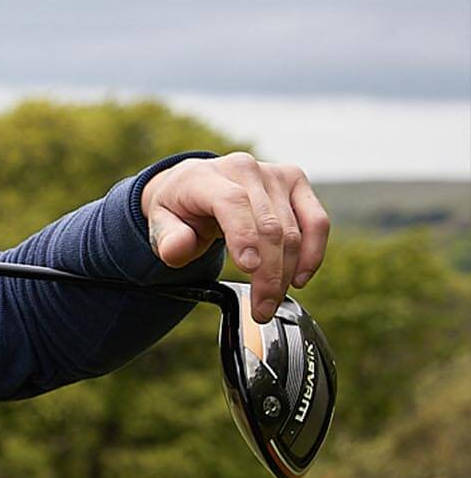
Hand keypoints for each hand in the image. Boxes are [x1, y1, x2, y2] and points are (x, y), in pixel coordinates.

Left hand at [142, 153, 329, 320]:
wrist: (195, 184)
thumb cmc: (180, 207)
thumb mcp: (161, 223)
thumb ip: (167, 239)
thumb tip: (177, 249)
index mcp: (204, 176)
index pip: (231, 202)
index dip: (244, 236)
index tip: (248, 269)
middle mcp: (243, 169)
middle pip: (268, 225)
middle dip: (268, 273)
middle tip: (261, 308)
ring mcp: (273, 173)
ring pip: (293, 229)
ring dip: (287, 272)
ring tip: (272, 301)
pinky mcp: (295, 181)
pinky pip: (316, 221)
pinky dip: (312, 253)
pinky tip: (299, 277)